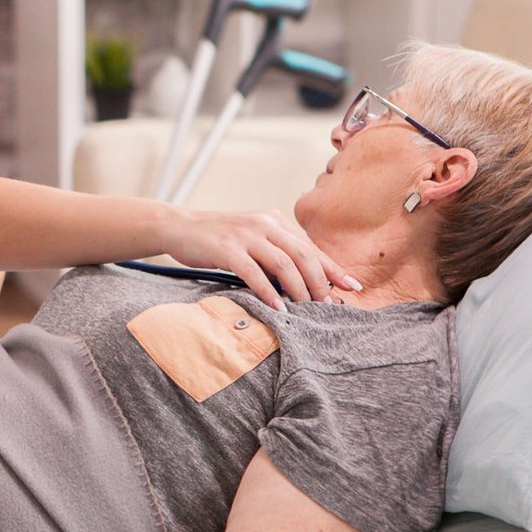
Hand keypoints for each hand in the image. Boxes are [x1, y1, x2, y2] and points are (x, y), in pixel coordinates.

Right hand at [167, 208, 360, 310]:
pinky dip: (268, 292)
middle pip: (303, 255)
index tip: (352, 288)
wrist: (179, 227)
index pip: (311, 248)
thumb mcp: (252, 240)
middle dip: (320, 283)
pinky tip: (277, 308)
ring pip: (284, 264)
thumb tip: (302, 284)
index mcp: (275, 222)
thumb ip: (274, 255)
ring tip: (306, 309)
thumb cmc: (218, 240)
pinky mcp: (227, 248)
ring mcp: (246, 235)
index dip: (333, 269)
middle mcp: (265, 224)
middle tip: (327, 306)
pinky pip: (254, 273)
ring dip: (298, 290)